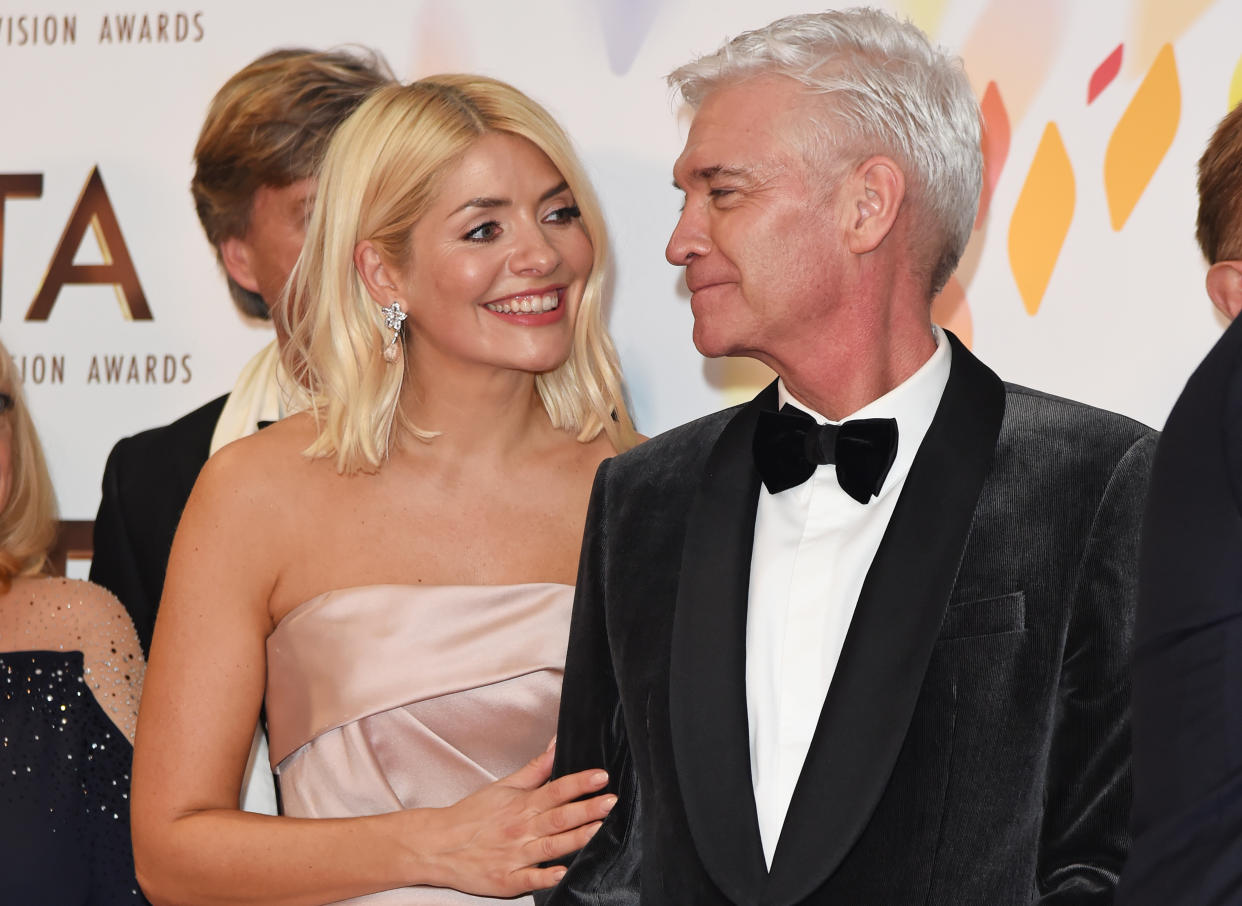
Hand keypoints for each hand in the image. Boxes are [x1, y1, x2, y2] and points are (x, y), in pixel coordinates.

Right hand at [412, 742, 613, 895]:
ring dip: (576, 838)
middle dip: (587, 809)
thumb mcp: (504, 786)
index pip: (556, 789)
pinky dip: (546, 876)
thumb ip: (536, 768)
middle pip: (559, 817)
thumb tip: (557, 744)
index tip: (601, 776)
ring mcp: (515, 856)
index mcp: (522, 804)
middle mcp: (521, 829)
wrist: (437, 845)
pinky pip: (530, 879)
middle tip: (611, 801)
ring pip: (551, 846)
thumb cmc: (472, 815)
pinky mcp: (507, 880)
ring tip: (599, 829)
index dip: (580, 782)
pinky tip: (562, 873)